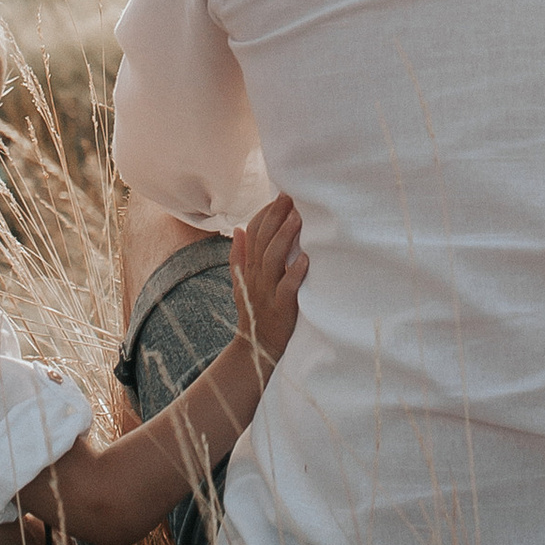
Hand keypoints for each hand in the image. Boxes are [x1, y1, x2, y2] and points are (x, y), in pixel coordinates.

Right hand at [231, 193, 306, 370]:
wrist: (255, 350)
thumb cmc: (254, 313)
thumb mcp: (242, 284)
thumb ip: (239, 257)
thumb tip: (237, 228)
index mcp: (249, 268)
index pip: (253, 233)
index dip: (265, 213)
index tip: (280, 195)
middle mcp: (256, 277)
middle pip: (263, 241)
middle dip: (276, 216)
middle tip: (290, 196)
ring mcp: (267, 293)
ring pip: (272, 260)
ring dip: (285, 238)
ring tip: (298, 218)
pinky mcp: (281, 310)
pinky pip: (286, 290)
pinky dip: (295, 275)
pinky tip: (306, 260)